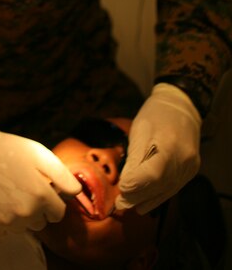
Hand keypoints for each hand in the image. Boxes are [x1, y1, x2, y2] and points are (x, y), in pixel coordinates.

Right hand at [0, 127, 80, 234]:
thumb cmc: (10, 151)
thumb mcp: (40, 154)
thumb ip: (63, 176)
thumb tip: (77, 193)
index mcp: (41, 196)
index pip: (58, 214)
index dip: (51, 201)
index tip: (39, 189)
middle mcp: (25, 213)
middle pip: (41, 223)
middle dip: (36, 209)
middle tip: (22, 188)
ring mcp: (5, 221)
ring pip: (22, 228)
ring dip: (19, 215)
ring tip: (7, 192)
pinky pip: (4, 231)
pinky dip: (1, 220)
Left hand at [115, 82, 200, 213]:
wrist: (181, 107)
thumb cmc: (155, 115)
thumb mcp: (140, 130)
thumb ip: (134, 157)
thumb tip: (126, 183)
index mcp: (169, 145)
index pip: (153, 174)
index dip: (136, 185)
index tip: (122, 189)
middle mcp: (183, 159)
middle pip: (159, 185)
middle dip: (138, 196)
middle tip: (120, 203)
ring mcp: (190, 167)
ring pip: (167, 190)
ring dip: (147, 200)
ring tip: (129, 205)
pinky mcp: (191, 170)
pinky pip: (174, 188)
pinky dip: (158, 196)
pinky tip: (145, 203)